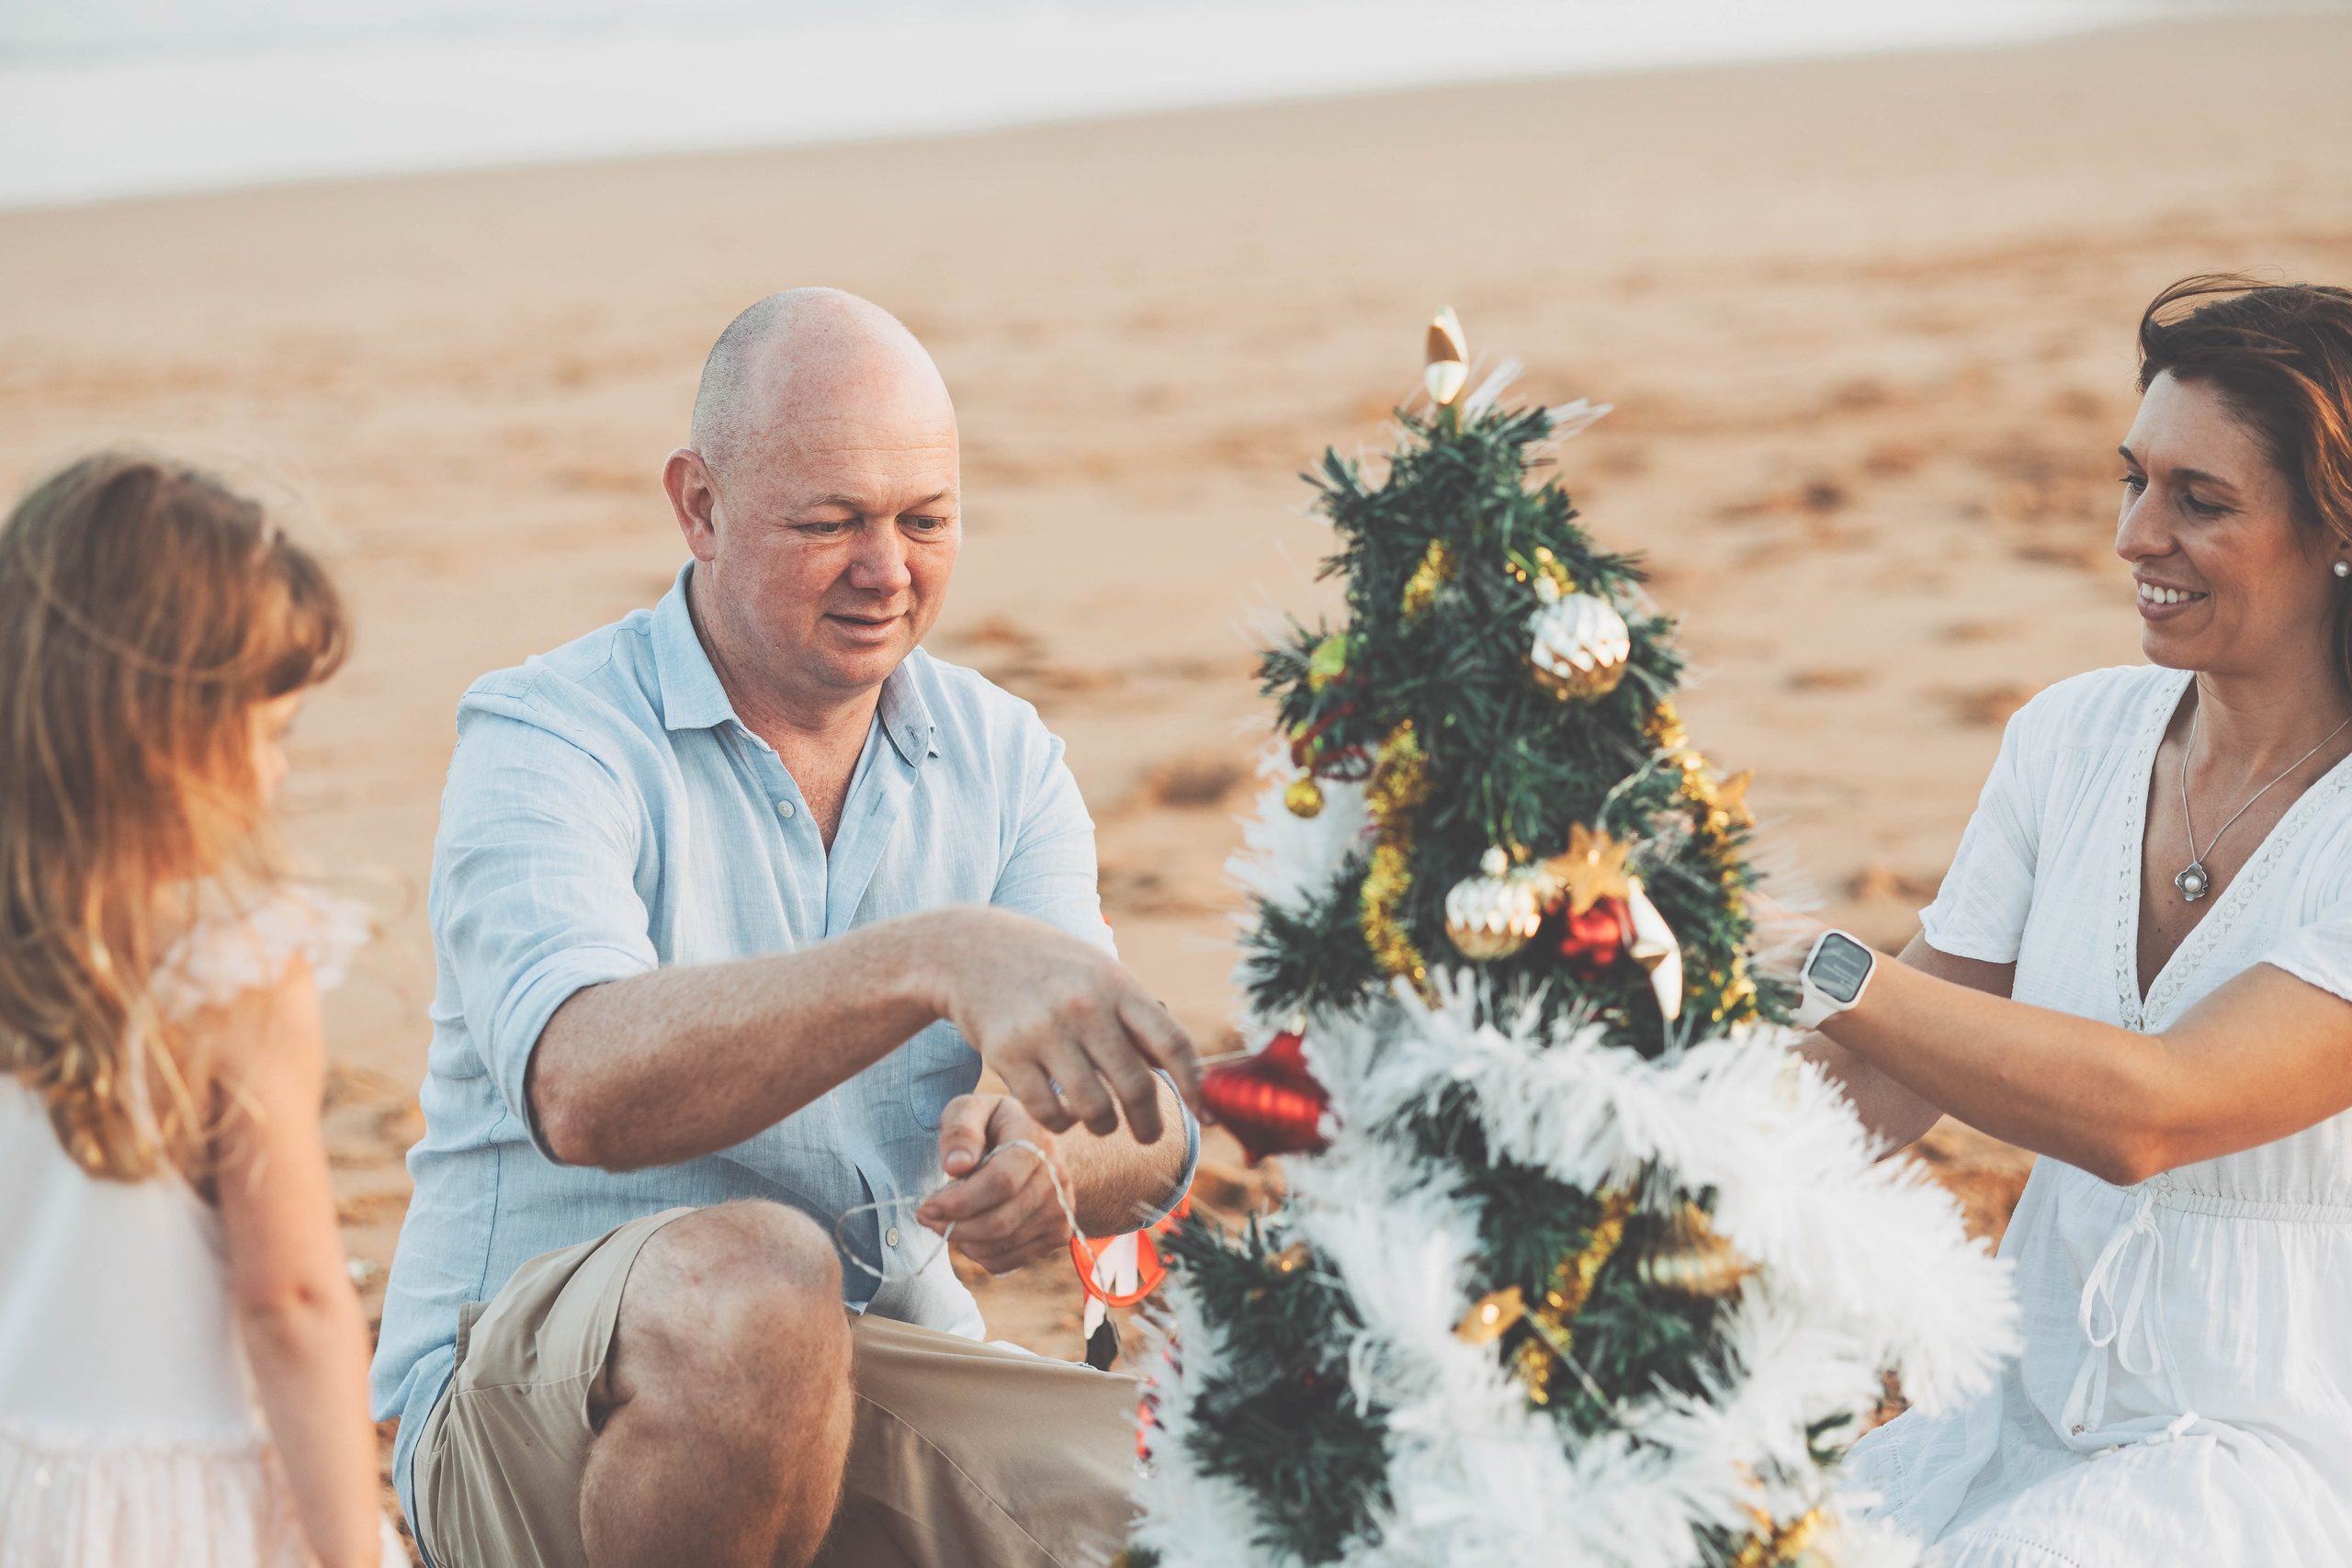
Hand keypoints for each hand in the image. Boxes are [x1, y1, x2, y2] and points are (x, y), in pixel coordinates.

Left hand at [915, 1095, 1074, 1274]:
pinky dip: (980, 1253)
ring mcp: (1060, 1210)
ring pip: (1002, 1245)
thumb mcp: (973, 1110)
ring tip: (949, 1220)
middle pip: (1000, 1221)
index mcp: (1035, 1140)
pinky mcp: (1057, 1235)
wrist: (1043, 1149)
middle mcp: (1056, 1178)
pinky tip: (972, 1231)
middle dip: (955, 1226)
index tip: (927, 1206)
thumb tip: (956, 1165)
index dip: (961, 1201)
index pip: (1002, 1181)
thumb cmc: (996, 1127)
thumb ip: (961, 1128)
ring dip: (964, 1240)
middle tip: (927, 1217)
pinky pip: (1009, 1260)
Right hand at [923, 907, 1202, 1142]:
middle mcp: (1085, 1006)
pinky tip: (1063, 1112)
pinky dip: (1062, 1122)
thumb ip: (1137, 1018)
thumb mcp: (1099, 973)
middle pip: (1136, 1087)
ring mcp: (1044, 1030)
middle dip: (1149, 1123)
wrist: (969, 948)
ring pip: (1094, 1108)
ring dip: (1103, 1125)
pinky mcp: (1007, 1053)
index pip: (1172, 1043)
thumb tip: (1185, 1071)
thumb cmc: (1048, 967)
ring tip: (1101, 1122)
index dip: (1195, 1085)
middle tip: (1149, 1136)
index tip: (1206, 1115)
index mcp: (1117, 984)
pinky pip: (1049, 1112)